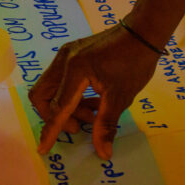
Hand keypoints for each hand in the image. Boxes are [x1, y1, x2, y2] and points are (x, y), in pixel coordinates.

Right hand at [29, 22, 160, 159]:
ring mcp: (65, 55)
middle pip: (41, 95)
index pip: (57, 107)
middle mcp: (63, 61)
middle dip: (55, 116)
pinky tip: (92, 101)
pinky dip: (70, 96)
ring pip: (49, 89)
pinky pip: (59, 80)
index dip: (50, 131)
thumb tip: (103, 153)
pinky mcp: (70, 54)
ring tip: (93, 114)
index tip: (43, 149)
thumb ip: (106, 125)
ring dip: (66, 107)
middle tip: (80, 126)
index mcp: (75, 71)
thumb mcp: (121, 97)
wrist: (143, 31)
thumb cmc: (135, 62)